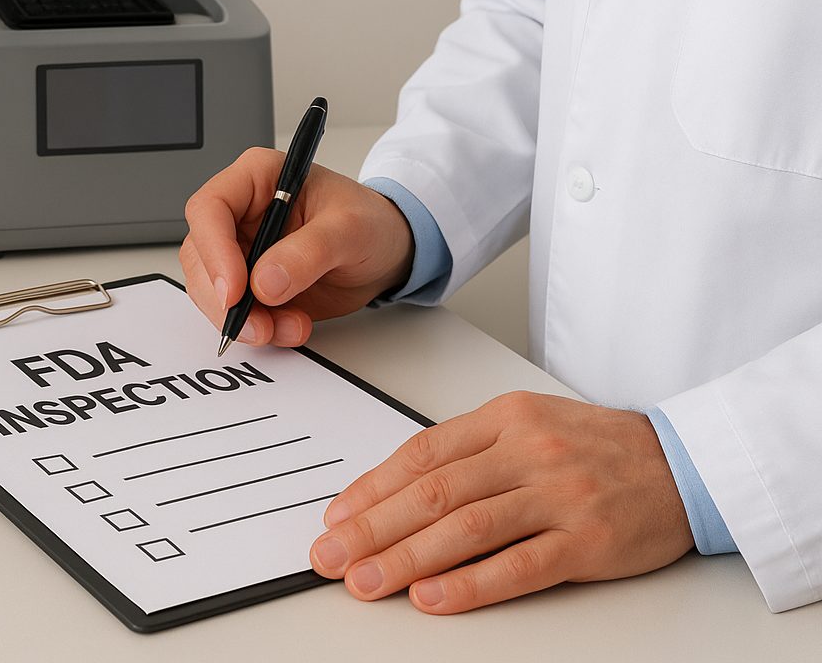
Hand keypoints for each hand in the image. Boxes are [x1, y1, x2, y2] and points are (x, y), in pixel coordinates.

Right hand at [179, 149, 415, 345]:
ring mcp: (242, 250)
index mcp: (257, 179)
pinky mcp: (250, 284)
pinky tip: (291, 328)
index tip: (235, 290)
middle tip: (257, 325)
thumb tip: (264, 281)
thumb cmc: (371, 222)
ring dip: (243, 318)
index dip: (214, 250)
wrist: (388, 252)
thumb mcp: (350, 228)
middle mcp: (240, 213)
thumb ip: (308, 251)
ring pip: (212, 289)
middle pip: (201, 255)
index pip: (210, 208)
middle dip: (224, 298)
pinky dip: (259, 328)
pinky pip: (235, 311)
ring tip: (290, 328)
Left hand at [309, 391, 694, 613]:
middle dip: (371, 528)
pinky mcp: (587, 542)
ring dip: (405, 559)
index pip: (420, 454)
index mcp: (504, 418)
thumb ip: (467, 452)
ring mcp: (557, 496)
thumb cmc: (595, 448)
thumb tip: (395, 492)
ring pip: (465, 528)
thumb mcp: (527, 426)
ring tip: (366, 581)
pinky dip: (469, 584)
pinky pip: (518, 567)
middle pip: (432, 492)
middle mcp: (527, 452)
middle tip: (331, 555)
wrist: (685, 465)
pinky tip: (432, 597)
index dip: (371, 488)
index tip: (336, 516)